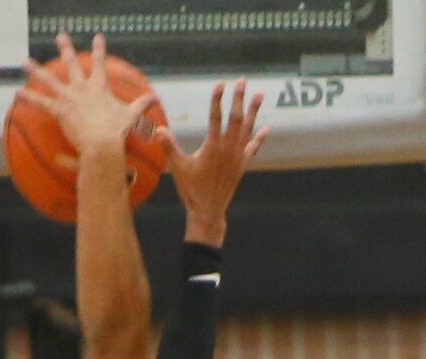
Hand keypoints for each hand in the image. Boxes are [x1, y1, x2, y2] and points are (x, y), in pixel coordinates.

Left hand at [22, 31, 155, 159]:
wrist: (103, 144)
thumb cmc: (117, 132)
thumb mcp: (130, 116)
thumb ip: (141, 105)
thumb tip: (156, 98)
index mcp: (99, 87)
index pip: (99, 62)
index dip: (99, 48)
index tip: (97, 36)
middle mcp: (82, 88)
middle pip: (71, 64)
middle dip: (65, 49)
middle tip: (60, 36)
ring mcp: (69, 98)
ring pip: (49, 80)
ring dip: (36, 70)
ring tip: (25, 62)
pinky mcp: (60, 111)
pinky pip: (41, 102)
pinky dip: (29, 97)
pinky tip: (18, 92)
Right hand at [157, 79, 267, 244]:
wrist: (208, 211)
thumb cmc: (192, 189)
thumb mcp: (178, 168)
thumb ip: (169, 147)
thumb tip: (159, 130)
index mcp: (212, 147)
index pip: (215, 117)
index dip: (217, 99)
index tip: (220, 84)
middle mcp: (228, 149)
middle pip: (235, 118)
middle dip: (239, 98)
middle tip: (242, 81)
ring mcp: (237, 157)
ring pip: (247, 129)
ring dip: (253, 111)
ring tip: (259, 94)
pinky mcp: (242, 165)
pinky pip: (252, 148)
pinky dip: (259, 138)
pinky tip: (266, 129)